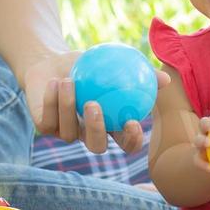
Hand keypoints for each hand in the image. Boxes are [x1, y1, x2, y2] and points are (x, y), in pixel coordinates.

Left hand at [22, 51, 166, 154]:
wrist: (52, 62)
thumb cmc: (89, 65)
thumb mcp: (114, 64)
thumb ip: (140, 73)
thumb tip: (165, 79)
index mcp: (110, 126)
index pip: (125, 142)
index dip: (131, 140)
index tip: (132, 121)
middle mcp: (88, 134)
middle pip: (97, 146)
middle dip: (97, 131)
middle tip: (95, 105)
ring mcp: (65, 133)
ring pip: (69, 132)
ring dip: (68, 106)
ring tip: (70, 82)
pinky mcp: (45, 127)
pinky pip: (48, 119)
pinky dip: (52, 99)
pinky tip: (56, 82)